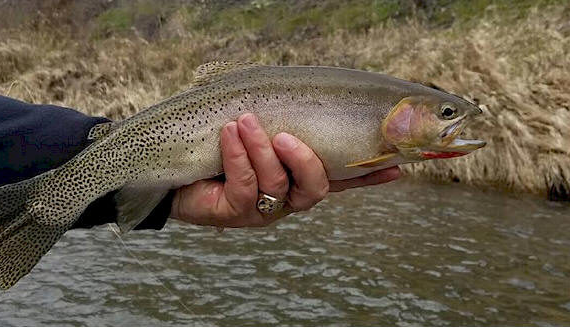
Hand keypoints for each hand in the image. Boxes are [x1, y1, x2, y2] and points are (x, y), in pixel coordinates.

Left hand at [169, 113, 400, 227]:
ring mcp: (262, 208)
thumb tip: (303, 90)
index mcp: (298, 177)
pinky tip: (229, 133)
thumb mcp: (254, 127)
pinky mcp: (235, 212)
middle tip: (285, 136)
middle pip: (315, 189)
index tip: (397, 168)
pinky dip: (239, 156)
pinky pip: (246, 185)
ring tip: (244, 122)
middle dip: (305, 160)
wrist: (172, 169)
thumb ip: (279, 117)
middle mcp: (287, 196)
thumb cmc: (219, 144)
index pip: (341, 179)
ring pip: (278, 185)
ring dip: (262, 149)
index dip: (369, 176)